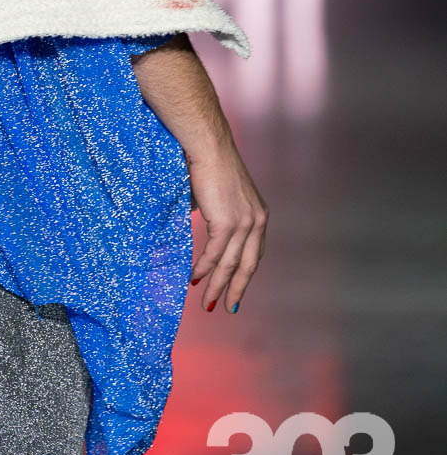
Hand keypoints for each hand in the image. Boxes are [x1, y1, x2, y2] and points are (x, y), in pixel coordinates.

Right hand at [187, 135, 267, 313]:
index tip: (236, 290)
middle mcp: (257, 221)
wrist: (208, 146)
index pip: (254, 253)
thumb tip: (200, 227)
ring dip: (217, 286)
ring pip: (230, 264)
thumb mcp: (220, 197)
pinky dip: (204, 268)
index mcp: (259, 215)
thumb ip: (217, 216)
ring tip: (207, 303)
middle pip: (247, 265)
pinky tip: (195, 279)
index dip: (244, 275)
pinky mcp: (228, 222)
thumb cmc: (209, 164)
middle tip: (226, 307)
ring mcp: (244, 223)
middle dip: (235, 289)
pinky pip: (215, 254)